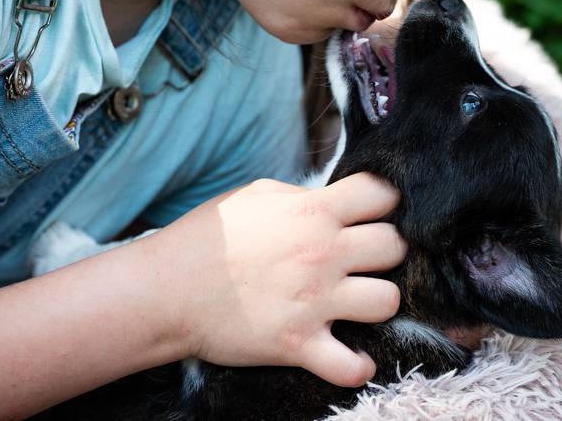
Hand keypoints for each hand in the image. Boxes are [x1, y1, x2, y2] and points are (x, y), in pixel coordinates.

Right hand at [148, 172, 405, 387]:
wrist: (166, 290)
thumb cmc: (208, 239)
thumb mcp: (256, 195)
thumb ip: (302, 196)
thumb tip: (332, 201)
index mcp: (312, 212)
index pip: (382, 194)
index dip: (384, 203)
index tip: (372, 214)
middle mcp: (322, 253)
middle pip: (394, 246)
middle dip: (384, 252)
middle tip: (362, 260)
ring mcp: (314, 301)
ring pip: (388, 301)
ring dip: (377, 303)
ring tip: (357, 303)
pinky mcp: (298, 344)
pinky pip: (350, 366)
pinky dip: (356, 366)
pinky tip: (350, 356)